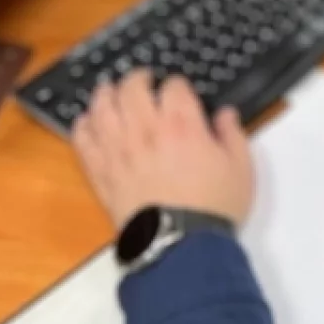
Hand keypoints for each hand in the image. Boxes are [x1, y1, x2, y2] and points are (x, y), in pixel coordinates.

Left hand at [72, 70, 254, 230]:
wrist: (181, 246)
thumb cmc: (212, 208)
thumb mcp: (240, 168)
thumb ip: (233, 135)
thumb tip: (226, 115)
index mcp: (183, 126)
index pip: (173, 86)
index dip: (178, 83)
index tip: (181, 89)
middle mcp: (146, 131)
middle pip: (131, 88)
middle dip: (138, 78)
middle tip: (142, 79)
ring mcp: (119, 151)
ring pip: (102, 108)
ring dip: (105, 94)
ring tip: (109, 90)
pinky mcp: (102, 172)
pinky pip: (83, 140)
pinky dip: (83, 126)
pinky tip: (88, 122)